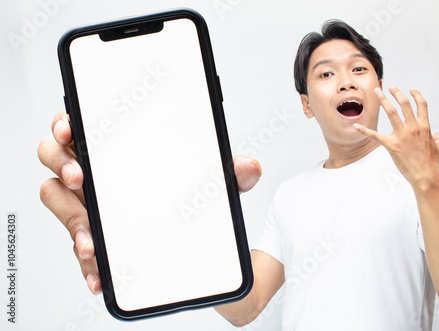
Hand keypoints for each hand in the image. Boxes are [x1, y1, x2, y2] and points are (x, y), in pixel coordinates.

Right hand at [38, 111, 261, 294]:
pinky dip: (85, 258)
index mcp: (117, 147)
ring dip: (70, 217)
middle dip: (62, 164)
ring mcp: (88, 202)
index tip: (71, 129)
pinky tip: (99, 271)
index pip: (81, 124)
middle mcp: (96, 171)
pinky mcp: (91, 233)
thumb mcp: (210, 182)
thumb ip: (228, 173)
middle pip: (55, 156)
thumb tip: (249, 167)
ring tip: (92, 237)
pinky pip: (76, 242)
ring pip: (57, 200)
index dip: (67, 123)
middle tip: (82, 178)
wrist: (190, 242)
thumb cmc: (186, 193)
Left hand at [353, 86, 438, 189]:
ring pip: (391, 112)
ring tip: (378, 92)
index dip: (416, 95)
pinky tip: (357, 126)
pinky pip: (375, 135)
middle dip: (396, 93)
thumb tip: (438, 135)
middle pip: (404, 104)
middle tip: (390, 87)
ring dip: (383, 100)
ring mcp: (402, 135)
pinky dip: (365, 130)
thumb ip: (438, 139)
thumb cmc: (431, 164)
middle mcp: (413, 127)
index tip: (411, 89)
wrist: (425, 176)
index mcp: (425, 127)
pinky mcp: (392, 145)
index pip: (421, 105)